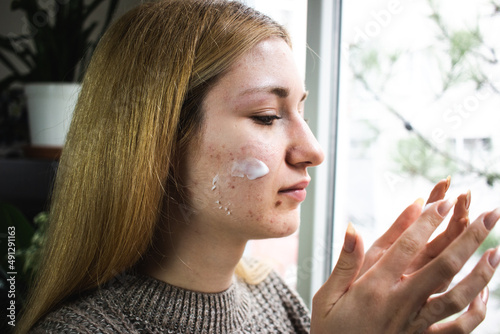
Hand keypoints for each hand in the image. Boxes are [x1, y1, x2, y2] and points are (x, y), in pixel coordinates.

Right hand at [311, 197, 499, 332]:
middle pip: (442, 266)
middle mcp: (399, 303)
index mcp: (373, 287)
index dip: (427, 222)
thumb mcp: (327, 296)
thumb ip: (345, 262)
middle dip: (469, 238)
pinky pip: (457, 328)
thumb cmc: (331, 329)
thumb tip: (353, 228)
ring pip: (456, 296)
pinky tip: (485, 294)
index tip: (446, 199)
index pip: (405, 247)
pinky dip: (475, 312)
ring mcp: (415, 323)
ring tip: (496, 251)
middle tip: (491, 214)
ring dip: (481, 273)